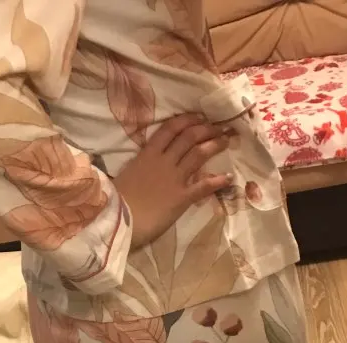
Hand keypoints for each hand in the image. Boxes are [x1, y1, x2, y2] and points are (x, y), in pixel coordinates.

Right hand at [113, 114, 231, 249]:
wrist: (117, 220)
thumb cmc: (116, 200)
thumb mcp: (126, 175)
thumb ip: (139, 167)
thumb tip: (142, 166)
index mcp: (147, 154)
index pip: (170, 129)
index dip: (187, 120)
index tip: (199, 117)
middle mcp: (164, 161)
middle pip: (189, 137)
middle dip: (206, 129)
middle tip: (219, 126)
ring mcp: (174, 178)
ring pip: (199, 154)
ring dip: (215, 145)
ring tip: (227, 140)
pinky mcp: (182, 197)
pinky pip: (204, 185)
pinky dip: (218, 180)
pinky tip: (230, 177)